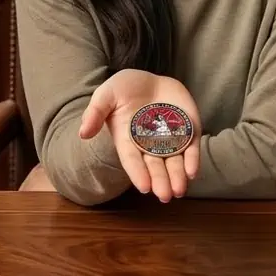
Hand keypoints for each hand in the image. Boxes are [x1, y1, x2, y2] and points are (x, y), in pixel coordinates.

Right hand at [79, 69, 200, 202]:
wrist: (150, 79)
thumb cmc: (125, 88)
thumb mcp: (106, 94)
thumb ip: (95, 112)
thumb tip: (83, 133)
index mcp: (128, 140)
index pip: (132, 159)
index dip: (138, 173)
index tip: (144, 187)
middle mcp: (149, 144)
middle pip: (155, 166)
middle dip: (160, 181)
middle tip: (164, 195)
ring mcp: (170, 139)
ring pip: (174, 162)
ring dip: (177, 177)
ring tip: (178, 191)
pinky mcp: (187, 131)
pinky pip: (191, 148)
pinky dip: (193, 160)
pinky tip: (192, 172)